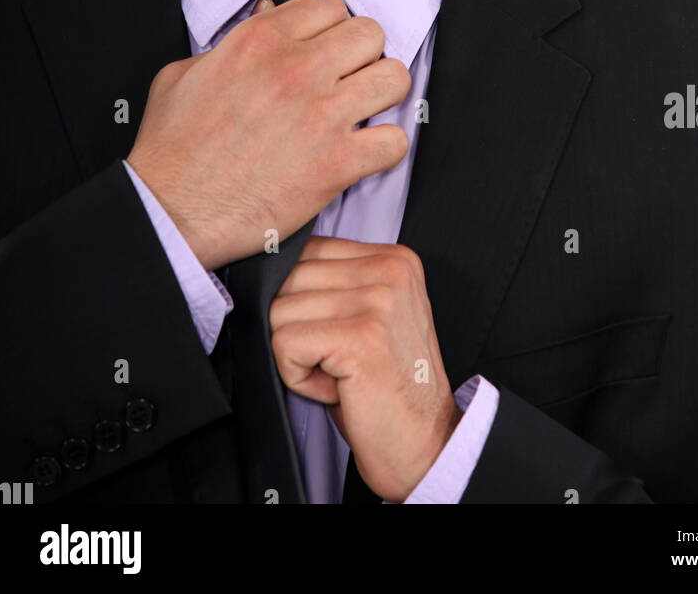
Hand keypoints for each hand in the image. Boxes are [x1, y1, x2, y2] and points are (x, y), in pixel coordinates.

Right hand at [126, 0, 410, 269]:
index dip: (333, 26)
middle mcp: (296, 69)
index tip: (327, 48)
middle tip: (348, 79)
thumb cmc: (171, 149)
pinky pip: (394, 141)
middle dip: (363, 55)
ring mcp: (320, 116)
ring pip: (394, 78)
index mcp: (260, 41)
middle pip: (370, 34)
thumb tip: (269, 14)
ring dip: (383, 95)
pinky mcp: (335, 164)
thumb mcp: (186, 73)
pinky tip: (364, 153)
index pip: (331, 5)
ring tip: (363, 111)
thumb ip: (235, 39)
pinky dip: (386, 149)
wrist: (167, 212)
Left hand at [270, 236, 461, 502]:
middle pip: (287, 279)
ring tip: (340, 374)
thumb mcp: (370, 316)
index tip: (334, 335)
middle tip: (336, 361)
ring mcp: (378, 301)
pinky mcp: (361, 337)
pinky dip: (297, 376)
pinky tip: (336, 388)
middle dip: (296, 328)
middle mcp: (390, 270)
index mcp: (394, 258)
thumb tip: (271, 269)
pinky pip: (284, 343)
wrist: (426, 446)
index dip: (300, 298)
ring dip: (297, 356)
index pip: (307, 250)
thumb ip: (336, 283)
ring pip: (280, 311)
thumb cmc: (387, 387)